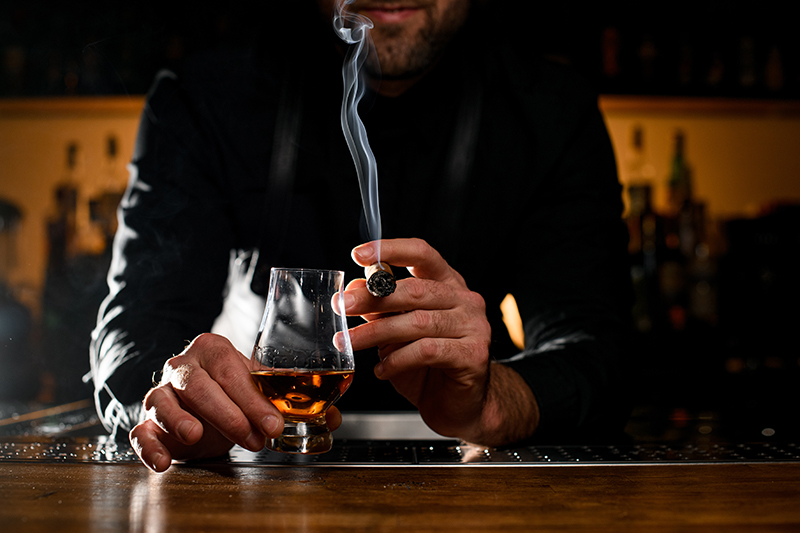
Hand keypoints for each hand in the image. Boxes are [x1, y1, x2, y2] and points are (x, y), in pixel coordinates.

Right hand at [129, 333, 344, 471]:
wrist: (197, 407)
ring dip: (180, 419)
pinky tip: (164, 461)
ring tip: (198, 436)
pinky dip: (148, 445)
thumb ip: (295, 403)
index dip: (254, 399)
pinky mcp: (145, 421)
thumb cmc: (232, 394)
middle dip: (230, 413)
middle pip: (201, 384)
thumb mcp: (261, 393)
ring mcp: (160, 391)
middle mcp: (184, 366)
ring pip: (163, 400)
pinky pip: (139, 431)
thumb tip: (335, 416)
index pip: (232, 370)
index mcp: (214, 350)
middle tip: (254, 438)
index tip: (274, 425)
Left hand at [339, 238, 494, 440]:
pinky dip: (397, 360)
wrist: (460, 405)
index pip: (422, 253)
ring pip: (418, 322)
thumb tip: (353, 288)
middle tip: (342, 306)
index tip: (358, 254)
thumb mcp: (397, 332)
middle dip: (373, 297)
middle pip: (415, 290)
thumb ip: (380, 308)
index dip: (391, 249)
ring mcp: (473, 326)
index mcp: (448, 284)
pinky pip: (427, 351)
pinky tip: (381, 370)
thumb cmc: (429, 366)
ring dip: (377, 332)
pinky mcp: (473, 355)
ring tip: (351, 343)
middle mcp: (465, 300)